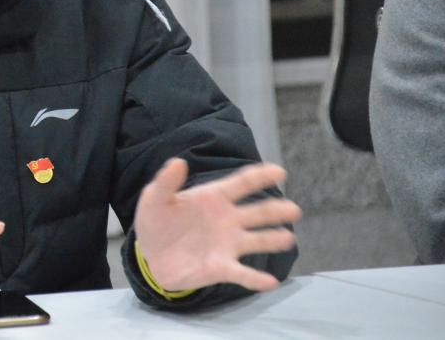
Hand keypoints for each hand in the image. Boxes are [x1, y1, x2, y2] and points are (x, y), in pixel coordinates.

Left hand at [133, 158, 301, 292]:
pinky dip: (256, 279)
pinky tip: (271, 283)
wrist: (150, 254)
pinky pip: (243, 274)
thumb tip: (179, 161)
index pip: (241, 183)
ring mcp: (227, 244)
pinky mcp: (222, 268)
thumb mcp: (154, 198)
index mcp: (214, 197)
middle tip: (293, 210)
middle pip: (257, 212)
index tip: (279, 172)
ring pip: (257, 241)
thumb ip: (166, 182)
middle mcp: (227, 220)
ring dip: (273, 240)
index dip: (260, 176)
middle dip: (276, 210)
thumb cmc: (157, 221)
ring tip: (288, 239)